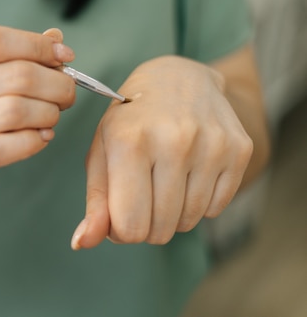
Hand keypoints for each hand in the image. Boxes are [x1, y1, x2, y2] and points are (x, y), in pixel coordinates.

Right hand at [0, 26, 75, 203]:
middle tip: (66, 93)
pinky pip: (7, 148)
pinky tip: (40, 137)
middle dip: (56, 83)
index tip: (63, 56)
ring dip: (48, 113)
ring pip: (15, 111)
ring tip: (52, 115)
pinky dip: (34, 141)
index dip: (37, 45)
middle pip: (16, 76)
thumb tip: (56, 40)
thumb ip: (13, 54)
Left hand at [72, 55, 252, 248]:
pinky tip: (189, 172)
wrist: (177, 78)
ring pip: (189, 222)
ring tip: (163, 180)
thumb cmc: (130, 120)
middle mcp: (173, 140)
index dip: (122, 229)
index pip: (129, 226)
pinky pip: (216, 208)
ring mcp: (211, 144)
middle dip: (147, 224)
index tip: (121, 210)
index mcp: (130, 142)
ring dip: (173, 214)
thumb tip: (82, 243)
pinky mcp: (238, 149)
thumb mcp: (103, 152)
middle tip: (143, 194)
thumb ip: (95, 202)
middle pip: (160, 229)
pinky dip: (199, 201)